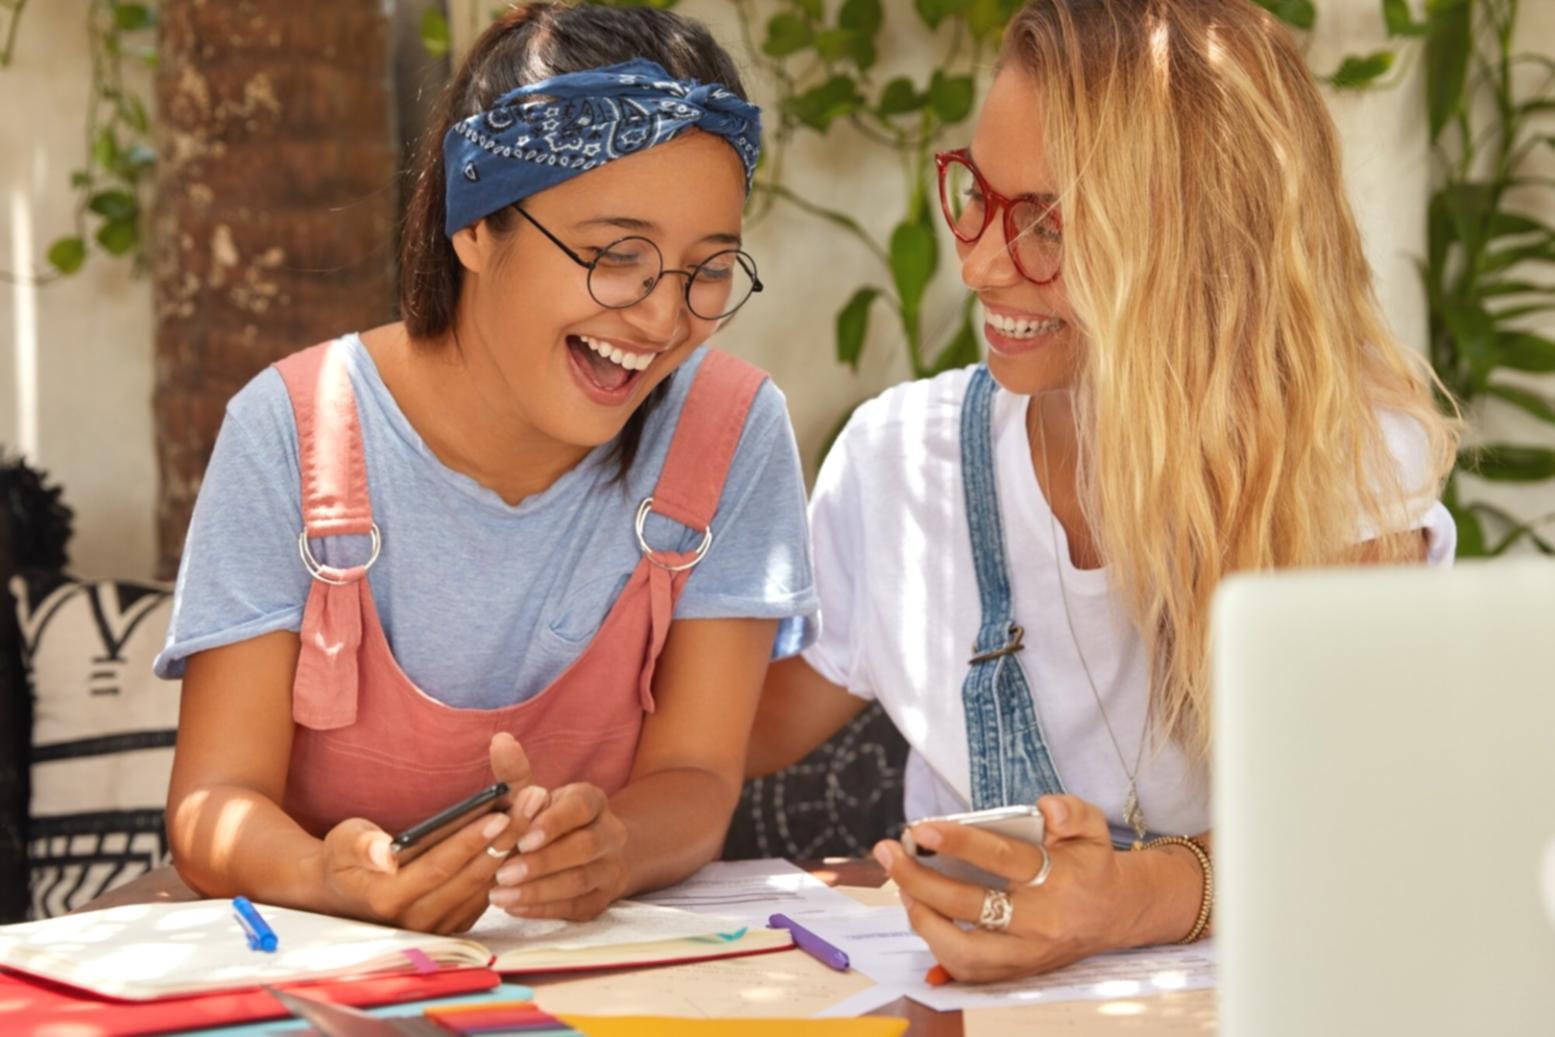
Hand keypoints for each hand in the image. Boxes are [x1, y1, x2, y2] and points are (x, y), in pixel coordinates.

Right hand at [313, 732, 547, 932]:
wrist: (341, 896)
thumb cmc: (344, 859)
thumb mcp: (342, 843)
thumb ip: (360, 845)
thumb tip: (384, 851)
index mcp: (387, 899)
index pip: (439, 866)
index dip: (470, 841)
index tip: (499, 813)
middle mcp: (415, 920)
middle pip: (471, 876)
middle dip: (506, 836)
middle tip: (534, 800)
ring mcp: (437, 927)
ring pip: (485, 885)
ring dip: (515, 847)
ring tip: (538, 809)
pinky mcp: (452, 926)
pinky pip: (486, 894)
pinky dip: (508, 863)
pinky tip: (527, 832)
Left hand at [489, 782, 626, 920]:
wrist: (586, 853)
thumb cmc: (547, 820)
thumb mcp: (533, 796)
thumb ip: (515, 773)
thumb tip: (499, 741)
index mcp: (593, 801)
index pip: (581, 808)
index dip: (553, 823)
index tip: (522, 838)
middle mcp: (610, 833)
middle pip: (584, 848)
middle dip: (542, 863)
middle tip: (503, 873)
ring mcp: (610, 868)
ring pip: (580, 881)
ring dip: (538, 891)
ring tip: (499, 896)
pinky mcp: (602, 899)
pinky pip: (575, 908)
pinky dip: (543, 909)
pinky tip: (514, 908)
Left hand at [875, 795, 1128, 982]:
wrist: (1113, 914)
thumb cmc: (1090, 865)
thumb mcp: (1091, 826)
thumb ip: (1070, 810)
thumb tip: (1046, 808)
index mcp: (1056, 879)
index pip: (1001, 858)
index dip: (958, 842)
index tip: (920, 829)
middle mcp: (1039, 922)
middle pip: (968, 904)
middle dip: (919, 877)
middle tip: (890, 852)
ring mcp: (1025, 954)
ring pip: (961, 949)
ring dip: (922, 917)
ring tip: (901, 886)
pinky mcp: (1015, 972)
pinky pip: (966, 970)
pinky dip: (936, 944)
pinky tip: (921, 913)